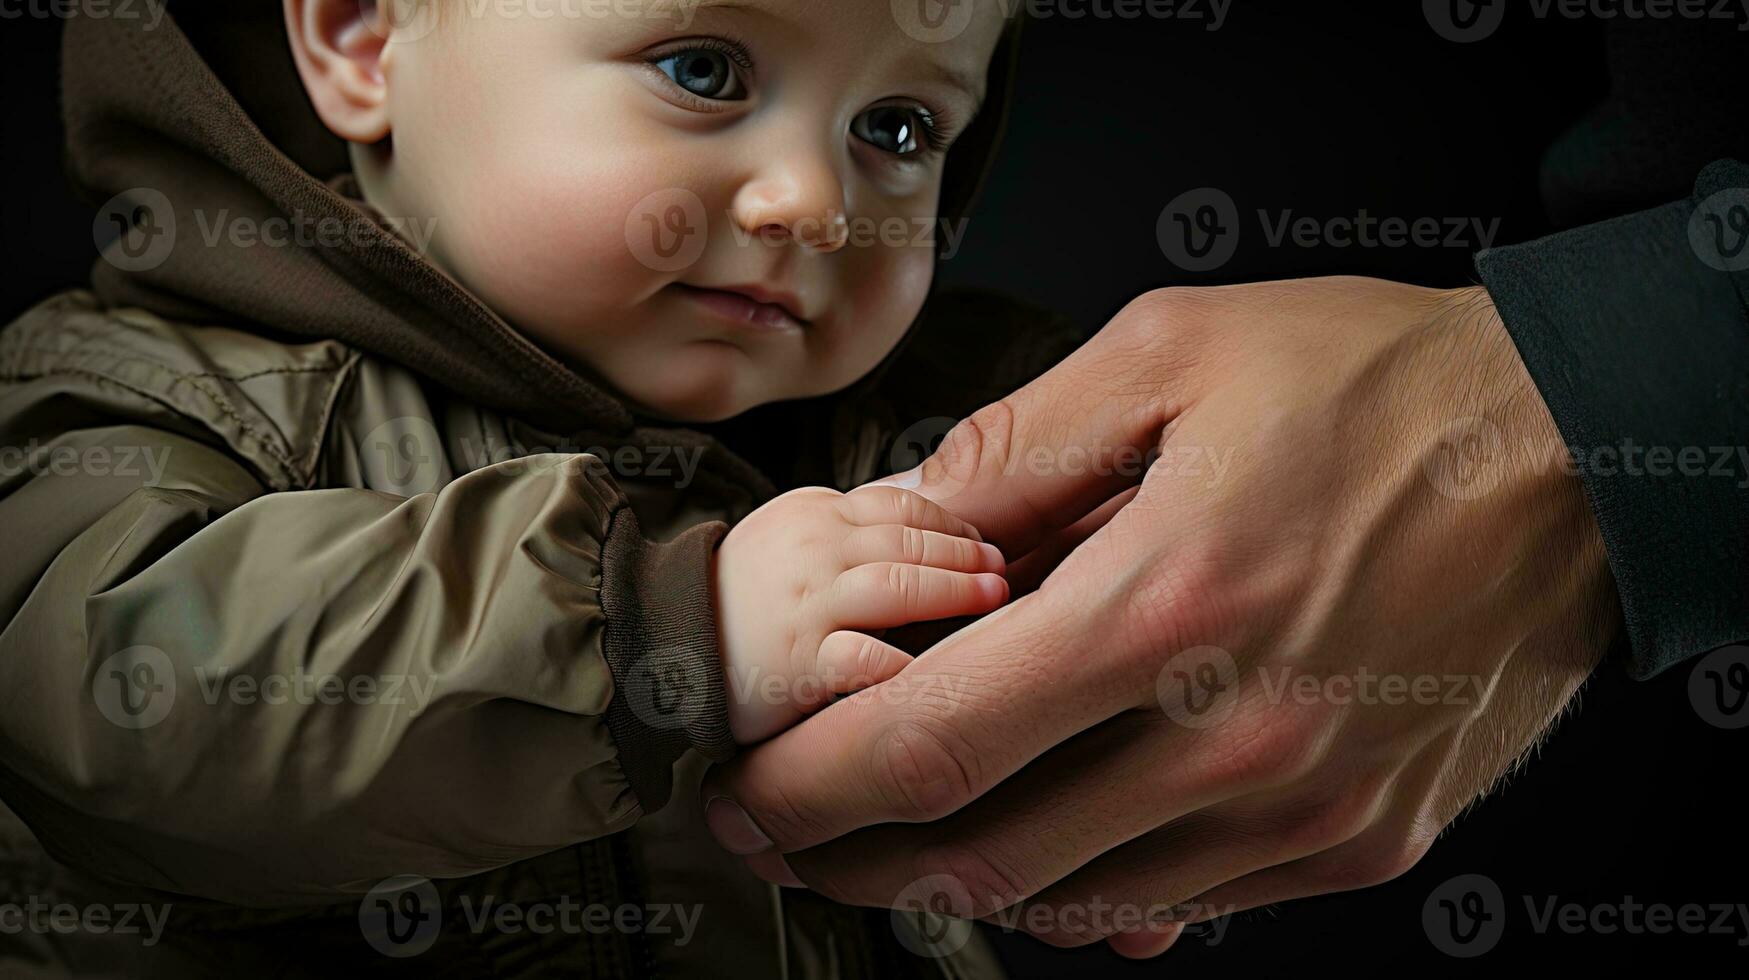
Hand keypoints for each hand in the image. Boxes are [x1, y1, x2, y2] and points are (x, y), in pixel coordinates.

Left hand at [701, 278, 1619, 956]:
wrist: (1576, 457)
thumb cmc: (1378, 386)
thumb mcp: (1172, 352)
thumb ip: (1015, 447)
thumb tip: (911, 522)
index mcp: (1163, 607)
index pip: (932, 744)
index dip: (811, 790)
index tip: (745, 798)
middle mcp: (1231, 738)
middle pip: (986, 855)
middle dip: (859, 859)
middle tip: (794, 837)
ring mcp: (1302, 811)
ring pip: (1079, 898)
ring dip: (969, 877)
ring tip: (901, 839)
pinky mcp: (1356, 841)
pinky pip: (1186, 900)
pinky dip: (1094, 884)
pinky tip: (1051, 839)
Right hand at [715, 485, 1007, 743]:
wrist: (656, 642)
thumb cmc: (735, 599)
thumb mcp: (787, 540)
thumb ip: (847, 533)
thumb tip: (926, 532)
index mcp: (812, 514)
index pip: (899, 503)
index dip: (951, 521)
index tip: (982, 542)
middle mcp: (812, 551)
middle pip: (909, 539)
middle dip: (967, 553)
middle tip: (1001, 569)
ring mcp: (806, 605)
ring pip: (898, 584)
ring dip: (954, 589)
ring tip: (992, 597)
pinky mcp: (797, 663)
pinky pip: (862, 657)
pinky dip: (903, 662)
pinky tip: (937, 666)